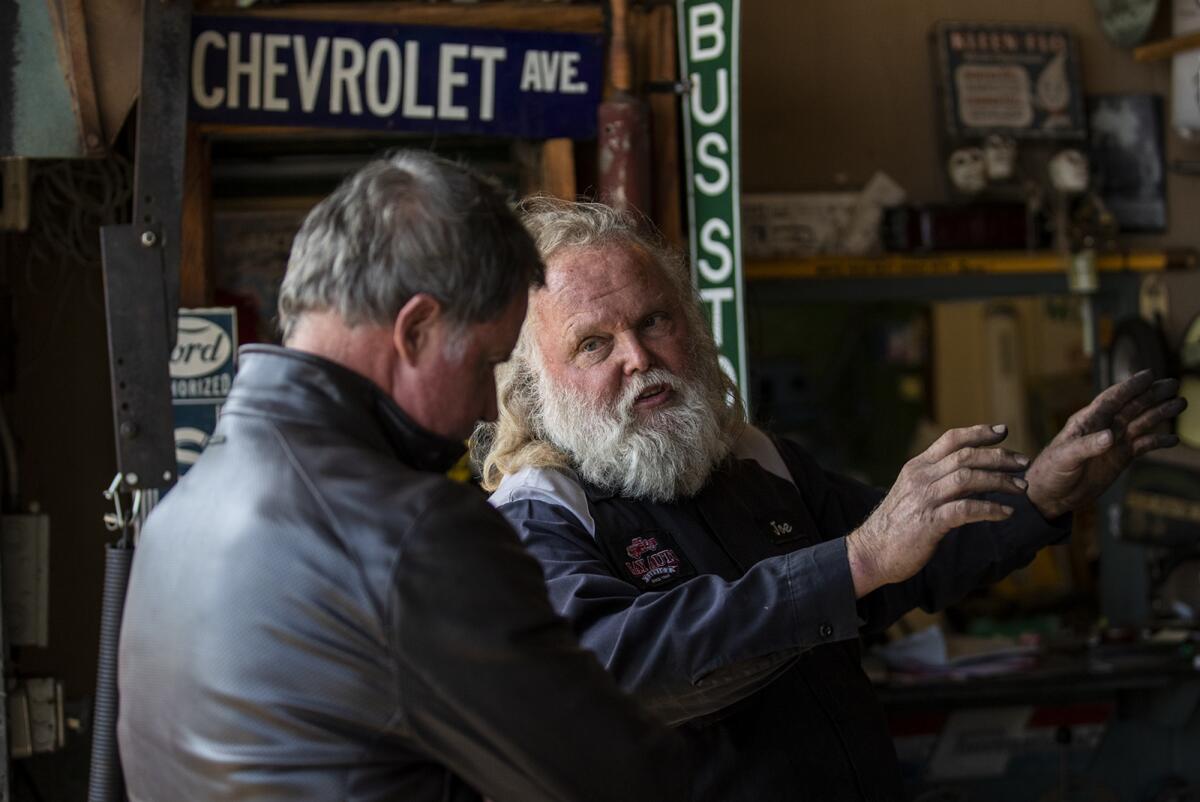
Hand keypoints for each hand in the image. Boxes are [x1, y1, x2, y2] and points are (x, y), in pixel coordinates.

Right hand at [846, 425, 1028, 597]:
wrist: (871, 552)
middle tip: (1023, 463)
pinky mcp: (930, 523)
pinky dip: (990, 509)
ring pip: (969, 478)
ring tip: (1021, 488)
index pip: (951, 439)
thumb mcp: (913, 493)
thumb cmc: (896, 526)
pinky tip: (1006, 513)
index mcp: (917, 467)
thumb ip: (937, 481)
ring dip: (1000, 481)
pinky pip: (966, 509)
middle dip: (999, 457)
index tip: (1003, 431)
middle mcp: (920, 478)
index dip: (979, 432)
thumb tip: (971, 475)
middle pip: (966, 456)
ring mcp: (924, 499)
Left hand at [1025, 370, 1185, 519]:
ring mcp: (1113, 442)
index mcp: (1087, 421)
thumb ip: (1086, 446)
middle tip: (1173, 383)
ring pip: (1141, 422)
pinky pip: (1143, 445)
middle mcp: (1103, 427)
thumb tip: (1110, 436)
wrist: (1050, 494)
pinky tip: (1173, 439)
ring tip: (1181, 403)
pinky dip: (1158, 441)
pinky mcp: (1120, 458)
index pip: (1111, 399)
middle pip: (1132, 406)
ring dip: (1160, 413)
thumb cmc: (1050, 471)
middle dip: (1152, 394)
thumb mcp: (1064, 458)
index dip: (1129, 387)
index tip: (1148, 374)